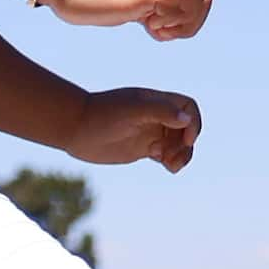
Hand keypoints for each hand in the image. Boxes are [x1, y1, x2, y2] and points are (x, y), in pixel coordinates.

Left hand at [70, 88, 202, 172]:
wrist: (75, 128)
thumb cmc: (102, 115)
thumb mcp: (132, 110)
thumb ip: (160, 111)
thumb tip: (186, 119)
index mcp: (156, 101)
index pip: (187, 106)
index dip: (193, 123)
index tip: (185, 140)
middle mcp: (155, 116)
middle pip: (186, 129)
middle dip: (186, 145)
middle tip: (171, 158)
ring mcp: (149, 132)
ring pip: (177, 145)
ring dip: (181, 156)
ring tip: (170, 165)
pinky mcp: (142, 149)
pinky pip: (165, 155)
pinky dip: (171, 162)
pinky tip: (166, 166)